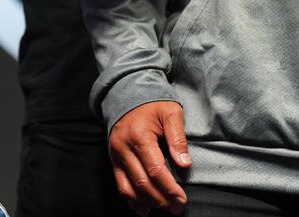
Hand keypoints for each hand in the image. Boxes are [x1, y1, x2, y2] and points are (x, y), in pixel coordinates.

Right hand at [108, 100, 190, 215]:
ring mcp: (116, 155)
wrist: (128, 94)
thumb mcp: (171, 112)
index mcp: (139, 136)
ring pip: (128, 188)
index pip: (155, 170)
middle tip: (177, 208)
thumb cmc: (153, 103)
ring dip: (147, 203)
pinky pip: (120, 185)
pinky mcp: (113, 160)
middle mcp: (123, 148)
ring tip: (164, 208)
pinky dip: (132, 200)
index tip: (182, 199)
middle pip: (142, 183)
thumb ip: (178, 138)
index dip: (169, 188)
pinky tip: (144, 208)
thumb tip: (185, 164)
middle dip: (161, 199)